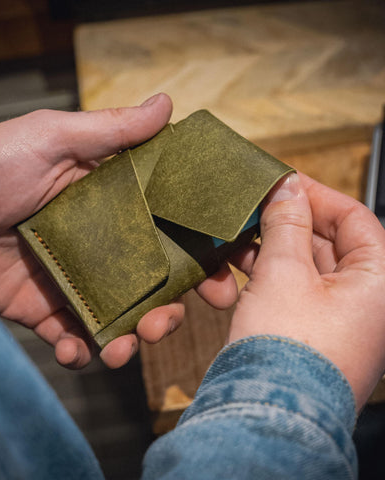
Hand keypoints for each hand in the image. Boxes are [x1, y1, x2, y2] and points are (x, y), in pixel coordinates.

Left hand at [0, 93, 188, 368]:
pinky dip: (79, 352)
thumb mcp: (55, 137)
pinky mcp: (43, 306)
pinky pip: (71, 337)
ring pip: (119, 318)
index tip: (227, 277)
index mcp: (115, 209)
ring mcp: (75, 280)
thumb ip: (112, 129)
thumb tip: (167, 104)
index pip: (171, 235)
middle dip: (170, 311)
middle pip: (152, 286)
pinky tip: (78, 350)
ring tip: (125, 348)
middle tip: (168, 323)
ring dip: (130, 340)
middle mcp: (103, 248)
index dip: (203, 257)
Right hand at [201, 172, 384, 409]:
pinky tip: (237, 269)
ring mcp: (335, 319)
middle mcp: (365, 301)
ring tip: (237, 239)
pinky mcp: (306, 332)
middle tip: (254, 208)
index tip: (284, 182)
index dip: (316, 195)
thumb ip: (286, 223)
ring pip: (303, 267)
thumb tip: (286, 188)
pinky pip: (289, 291)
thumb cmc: (288, 349)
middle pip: (326, 243)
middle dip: (285, 223)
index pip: (354, 219)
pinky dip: (265, 276)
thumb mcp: (284, 271)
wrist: (265, 414)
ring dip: (269, 250)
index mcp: (378, 282)